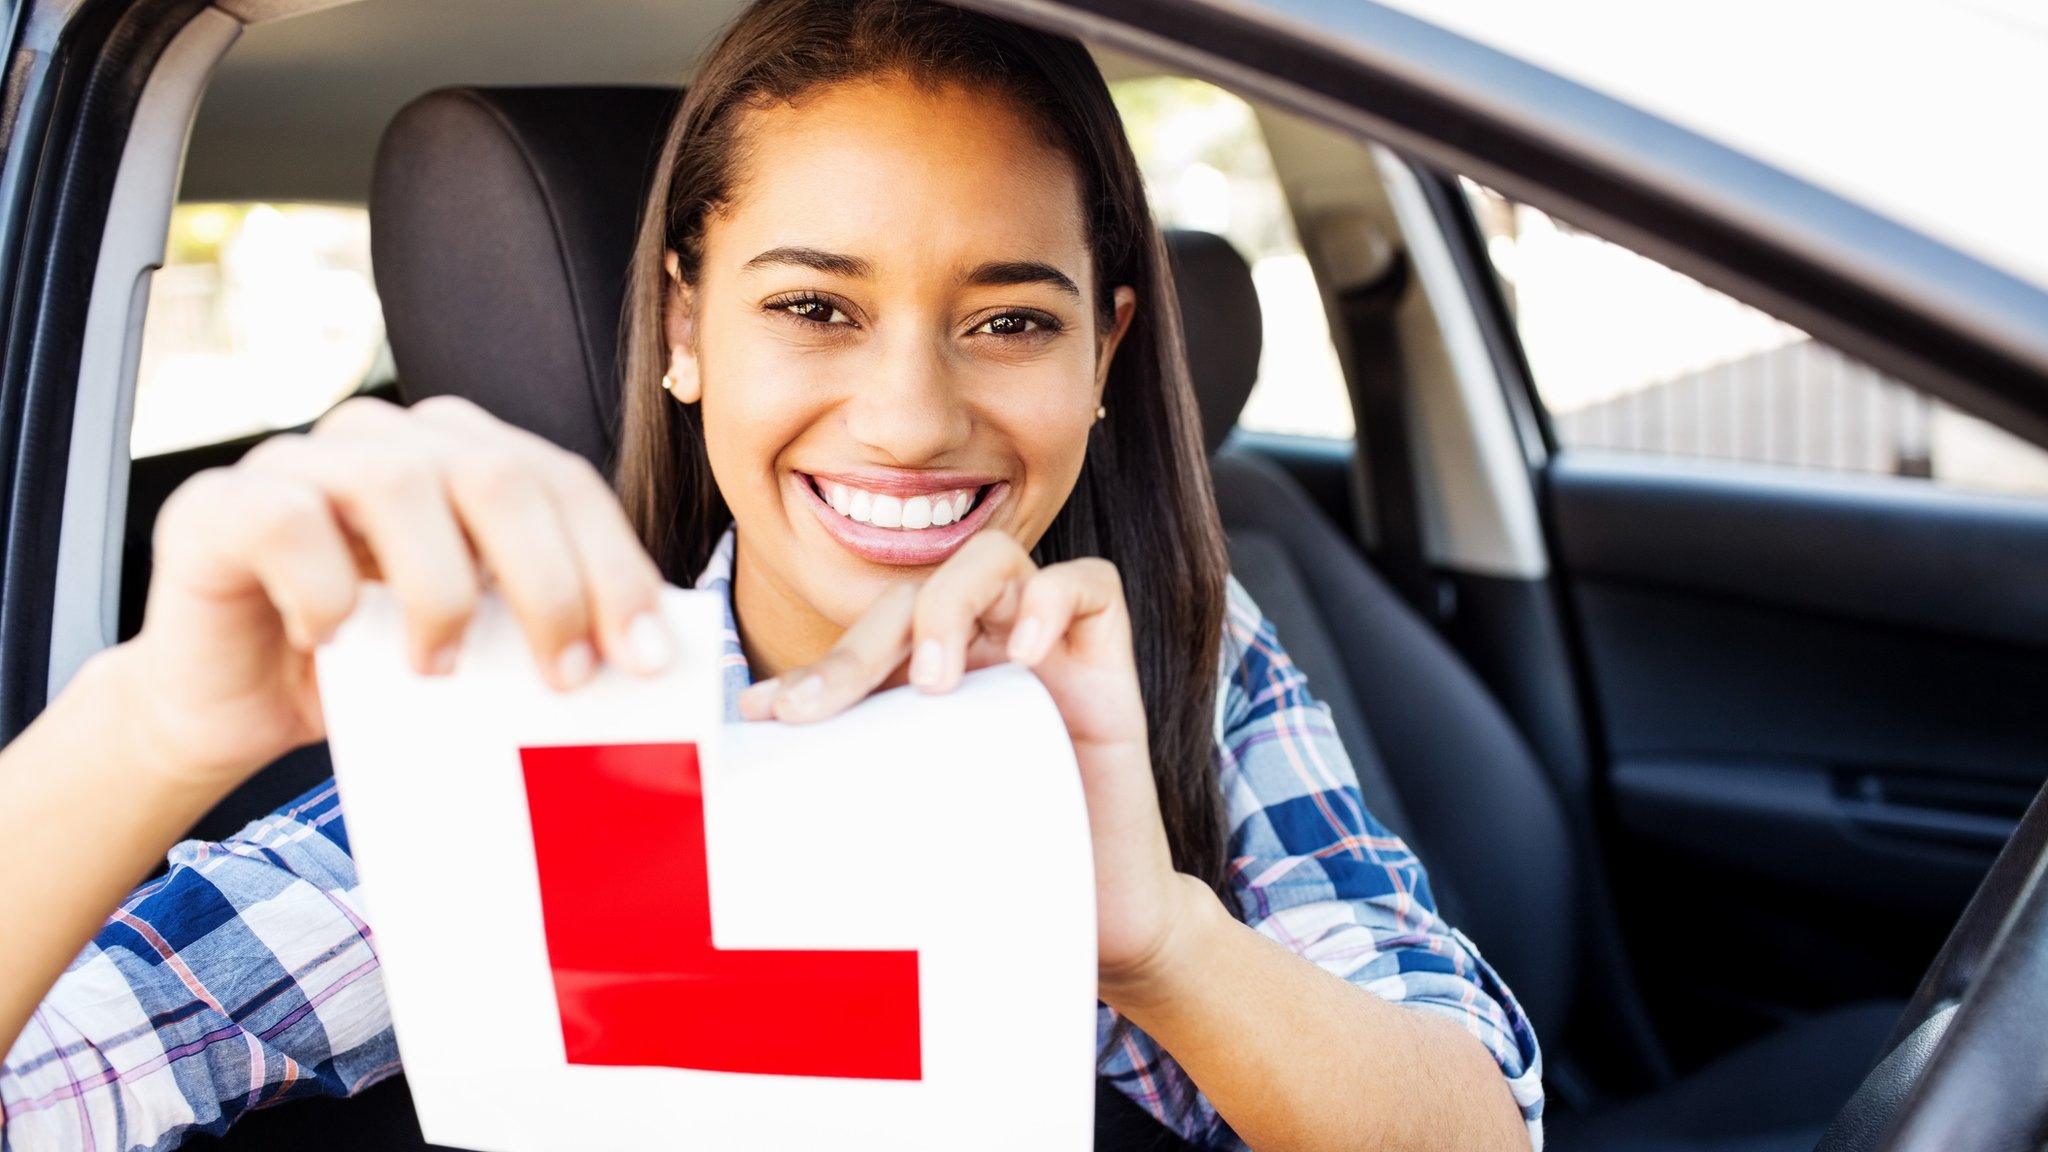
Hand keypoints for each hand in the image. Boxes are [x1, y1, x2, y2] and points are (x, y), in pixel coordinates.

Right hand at [121, 395, 672, 793]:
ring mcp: (298, 461)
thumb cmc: (366, 674)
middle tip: (566, 676)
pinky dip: (324, 589)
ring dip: (440, 588)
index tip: (646, 658)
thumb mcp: (475, 647)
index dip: (615, 565)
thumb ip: (542, 627)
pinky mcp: (217, 505)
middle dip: (553, 582)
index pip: (562, 483)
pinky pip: (285, 522)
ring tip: (440, 668)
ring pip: (398, 482)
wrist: (232, 708)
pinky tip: (334, 640)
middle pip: (498, 476)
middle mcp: (387, 439)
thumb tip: (649, 662)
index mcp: (461, 454)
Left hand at [736, 531, 1200, 987]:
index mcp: (935, 679)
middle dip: (864, 644)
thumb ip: (860, 785)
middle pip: (918, 595)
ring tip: (935, 681)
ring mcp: (1048, 646)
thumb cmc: (1008, 864)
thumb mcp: (920, 818)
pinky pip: (1090, 585)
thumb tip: (761, 757)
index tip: (774, 715)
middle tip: (831, 708)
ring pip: (993, 561)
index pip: (871, 637)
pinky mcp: (1109, 657)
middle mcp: (987, 649)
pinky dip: (1052, 600)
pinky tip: (1025, 655)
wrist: (1104, 913)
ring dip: (949, 606)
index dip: (821, 665)